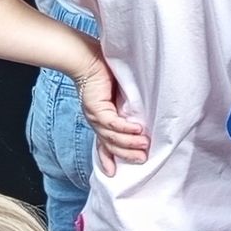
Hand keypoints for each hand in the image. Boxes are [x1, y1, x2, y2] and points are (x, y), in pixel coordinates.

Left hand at [72, 51, 148, 175]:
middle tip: (142, 160)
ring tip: (145, 146)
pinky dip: (126, 129)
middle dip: (126, 154)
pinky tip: (138, 131)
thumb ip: (126, 105)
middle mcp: (95, 121)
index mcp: (99, 119)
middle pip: (110, 145)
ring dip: (129, 143)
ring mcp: (95, 116)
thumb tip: (142, 113)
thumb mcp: (117, 93)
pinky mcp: (97, 108)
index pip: (103, 143)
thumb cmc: (103, 71)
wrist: (85, 58)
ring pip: (112, 137)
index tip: (113, 172)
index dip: (108, 158)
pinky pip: (113, 123)